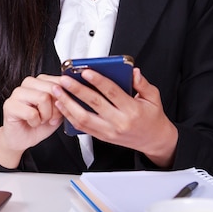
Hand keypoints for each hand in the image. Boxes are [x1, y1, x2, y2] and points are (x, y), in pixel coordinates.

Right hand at [0, 74, 62, 167]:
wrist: (22, 138)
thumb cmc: (40, 124)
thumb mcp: (58, 111)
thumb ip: (64, 100)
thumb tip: (73, 92)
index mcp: (41, 81)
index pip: (60, 79)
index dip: (66, 97)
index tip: (63, 108)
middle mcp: (29, 83)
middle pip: (53, 88)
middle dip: (56, 108)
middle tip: (51, 118)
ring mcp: (17, 92)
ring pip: (43, 98)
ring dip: (46, 115)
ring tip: (41, 119)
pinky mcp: (9, 105)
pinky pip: (31, 112)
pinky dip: (35, 122)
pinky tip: (32, 122)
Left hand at [52, 67, 177, 166]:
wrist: (154, 140)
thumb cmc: (152, 117)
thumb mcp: (153, 97)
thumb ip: (142, 84)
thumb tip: (133, 71)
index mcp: (132, 110)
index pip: (112, 93)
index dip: (98, 81)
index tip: (86, 72)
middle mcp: (119, 122)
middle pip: (94, 104)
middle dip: (77, 90)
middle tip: (65, 80)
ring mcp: (109, 131)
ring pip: (84, 118)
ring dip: (68, 104)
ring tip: (58, 92)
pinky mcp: (102, 137)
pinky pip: (82, 127)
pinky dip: (70, 116)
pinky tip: (63, 105)